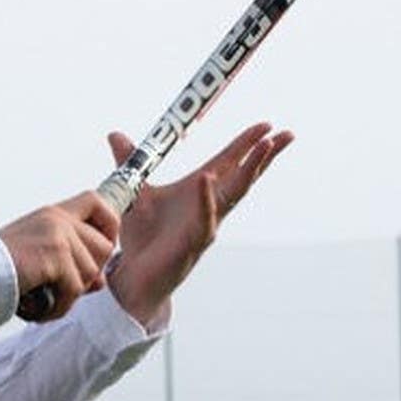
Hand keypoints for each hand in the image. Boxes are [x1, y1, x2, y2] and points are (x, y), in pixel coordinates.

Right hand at [0, 191, 120, 322]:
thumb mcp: (38, 254)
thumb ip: (70, 260)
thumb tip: (99, 281)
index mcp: (53, 214)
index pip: (96, 203)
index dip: (109, 225)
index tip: (102, 246)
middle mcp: (58, 219)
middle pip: (104, 246)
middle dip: (90, 274)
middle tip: (63, 287)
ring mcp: (58, 235)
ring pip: (91, 273)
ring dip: (70, 295)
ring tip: (46, 298)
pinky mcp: (55, 255)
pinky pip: (75, 289)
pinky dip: (60, 305)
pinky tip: (42, 307)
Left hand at [103, 122, 292, 326]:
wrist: (135, 274)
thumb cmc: (143, 236)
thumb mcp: (134, 191)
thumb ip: (130, 161)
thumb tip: (115, 135)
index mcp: (198, 190)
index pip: (228, 162)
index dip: (246, 144)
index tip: (267, 126)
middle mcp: (209, 205)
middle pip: (243, 176)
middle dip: (264, 155)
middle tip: (285, 134)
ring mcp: (205, 223)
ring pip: (234, 194)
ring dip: (250, 170)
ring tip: (266, 147)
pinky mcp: (193, 241)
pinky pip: (203, 217)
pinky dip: (205, 198)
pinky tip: (207, 179)